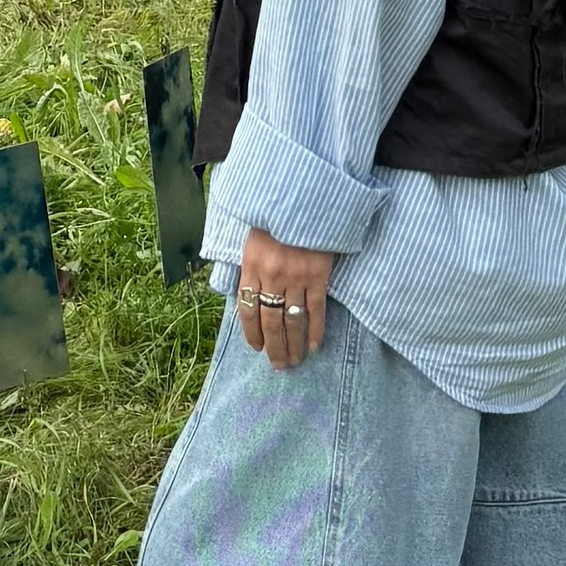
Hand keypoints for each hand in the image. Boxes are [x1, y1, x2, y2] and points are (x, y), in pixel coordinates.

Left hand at [233, 227, 332, 370]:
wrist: (303, 200)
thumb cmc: (274, 220)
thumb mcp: (253, 242)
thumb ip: (251, 270)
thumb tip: (249, 302)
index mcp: (251, 267)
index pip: (247, 311)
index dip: (252, 334)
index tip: (257, 348)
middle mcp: (272, 276)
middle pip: (270, 321)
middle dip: (273, 348)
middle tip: (278, 365)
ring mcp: (296, 277)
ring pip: (292, 320)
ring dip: (293, 345)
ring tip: (294, 361)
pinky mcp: (318, 275)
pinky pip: (315, 310)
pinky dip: (315, 331)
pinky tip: (314, 346)